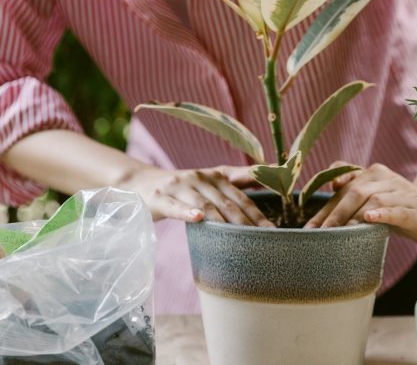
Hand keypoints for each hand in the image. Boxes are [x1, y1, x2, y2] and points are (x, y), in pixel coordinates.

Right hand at [118, 164, 273, 226]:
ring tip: (238, 238)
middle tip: (261, 241)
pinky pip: (176, 207)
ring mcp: (180, 186)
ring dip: (222, 222)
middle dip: (246, 223)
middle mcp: (201, 177)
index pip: (241, 196)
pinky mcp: (161, 197)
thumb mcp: (211, 181)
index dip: (258, 213)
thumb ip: (238, 181)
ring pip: (205, 206)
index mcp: (216, 176)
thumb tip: (268, 177)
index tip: (273, 229)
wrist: (143, 183)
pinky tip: (198, 219)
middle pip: (227, 203)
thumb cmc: (185, 186)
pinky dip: (187, 213)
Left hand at [304, 162, 416, 245]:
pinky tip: (369, 219)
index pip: (343, 188)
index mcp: (372, 173)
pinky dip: (382, 214)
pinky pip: (397, 210)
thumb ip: (351, 193)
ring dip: (354, 216)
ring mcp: (401, 193)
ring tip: (339, 232)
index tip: (309, 228)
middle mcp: (385, 179)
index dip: (325, 207)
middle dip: (335, 213)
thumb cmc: (397, 205)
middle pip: (355, 192)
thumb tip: (327, 196)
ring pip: (373, 200)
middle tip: (322, 233)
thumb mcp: (373, 195)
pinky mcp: (415, 209)